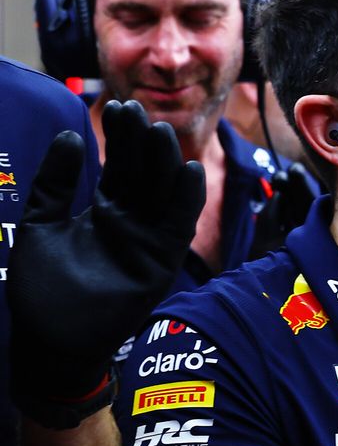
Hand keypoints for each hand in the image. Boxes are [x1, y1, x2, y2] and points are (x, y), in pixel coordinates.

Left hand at [8, 101, 204, 427]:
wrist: (50, 340)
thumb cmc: (42, 289)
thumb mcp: (40, 224)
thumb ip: (55, 183)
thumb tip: (73, 137)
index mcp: (105, 210)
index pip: (120, 165)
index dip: (120, 137)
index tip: (116, 105)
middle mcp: (132, 221)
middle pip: (144, 173)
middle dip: (142, 142)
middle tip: (136, 111)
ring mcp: (148, 240)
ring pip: (164, 193)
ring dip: (166, 162)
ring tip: (159, 132)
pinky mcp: (160, 262)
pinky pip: (179, 226)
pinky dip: (187, 200)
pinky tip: (189, 172)